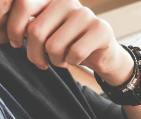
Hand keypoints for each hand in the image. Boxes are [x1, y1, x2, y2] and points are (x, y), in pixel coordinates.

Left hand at [0, 0, 132, 84]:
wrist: (103, 54)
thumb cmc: (68, 43)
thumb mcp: (44, 31)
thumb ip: (27, 26)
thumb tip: (2, 34)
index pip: (23, 4)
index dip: (12, 27)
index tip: (13, 43)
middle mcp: (67, 1)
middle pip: (36, 30)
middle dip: (34, 53)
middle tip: (39, 61)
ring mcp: (85, 14)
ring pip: (54, 45)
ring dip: (54, 60)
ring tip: (60, 59)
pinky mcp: (101, 30)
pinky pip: (74, 53)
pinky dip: (71, 62)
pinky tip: (74, 60)